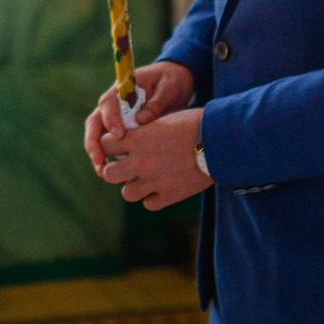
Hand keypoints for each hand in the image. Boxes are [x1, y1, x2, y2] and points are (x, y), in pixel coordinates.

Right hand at [85, 59, 194, 175]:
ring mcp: (116, 118)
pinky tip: (118, 173)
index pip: (108, 103)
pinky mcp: (124, 130)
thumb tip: (142, 120)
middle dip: (94, 143)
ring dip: (98, 154)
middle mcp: (114, 104)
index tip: (120, 135)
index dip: (110, 119)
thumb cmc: (171, 81)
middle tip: (100, 162)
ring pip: (100, 136)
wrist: (175, 83)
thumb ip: (157, 102)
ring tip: (103, 172)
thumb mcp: (168, 87)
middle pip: (95, 122)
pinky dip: (112, 158)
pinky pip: (113, 145)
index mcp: (122, 89)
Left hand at [97, 106, 212, 210]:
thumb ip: (146, 130)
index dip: (109, 145)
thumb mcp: (164, 120)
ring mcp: (154, 180)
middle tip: (126, 168)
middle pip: (108, 173)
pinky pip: (149, 204)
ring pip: (127, 193)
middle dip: (115, 170)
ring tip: (145, 181)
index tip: (117, 146)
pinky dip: (153, 198)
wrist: (219, 141)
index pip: (104, 144)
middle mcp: (141, 161)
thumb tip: (136, 134)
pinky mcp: (170, 195)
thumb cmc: (195, 123)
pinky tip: (161, 189)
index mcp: (137, 138)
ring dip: (134, 187)